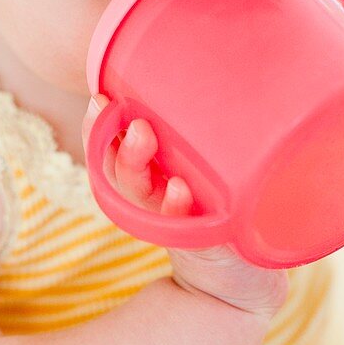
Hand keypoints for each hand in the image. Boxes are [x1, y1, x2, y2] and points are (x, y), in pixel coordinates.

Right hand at [81, 94, 288, 319]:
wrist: (245, 286)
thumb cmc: (229, 220)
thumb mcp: (214, 172)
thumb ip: (205, 133)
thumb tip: (209, 58)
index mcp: (151, 183)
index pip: (112, 154)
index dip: (98, 131)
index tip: (98, 99)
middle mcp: (156, 204)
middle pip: (122, 172)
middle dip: (115, 141)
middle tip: (125, 117)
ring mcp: (176, 226)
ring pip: (143, 195)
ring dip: (138, 165)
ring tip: (142, 137)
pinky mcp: (204, 248)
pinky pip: (185, 228)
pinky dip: (177, 209)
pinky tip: (178, 192)